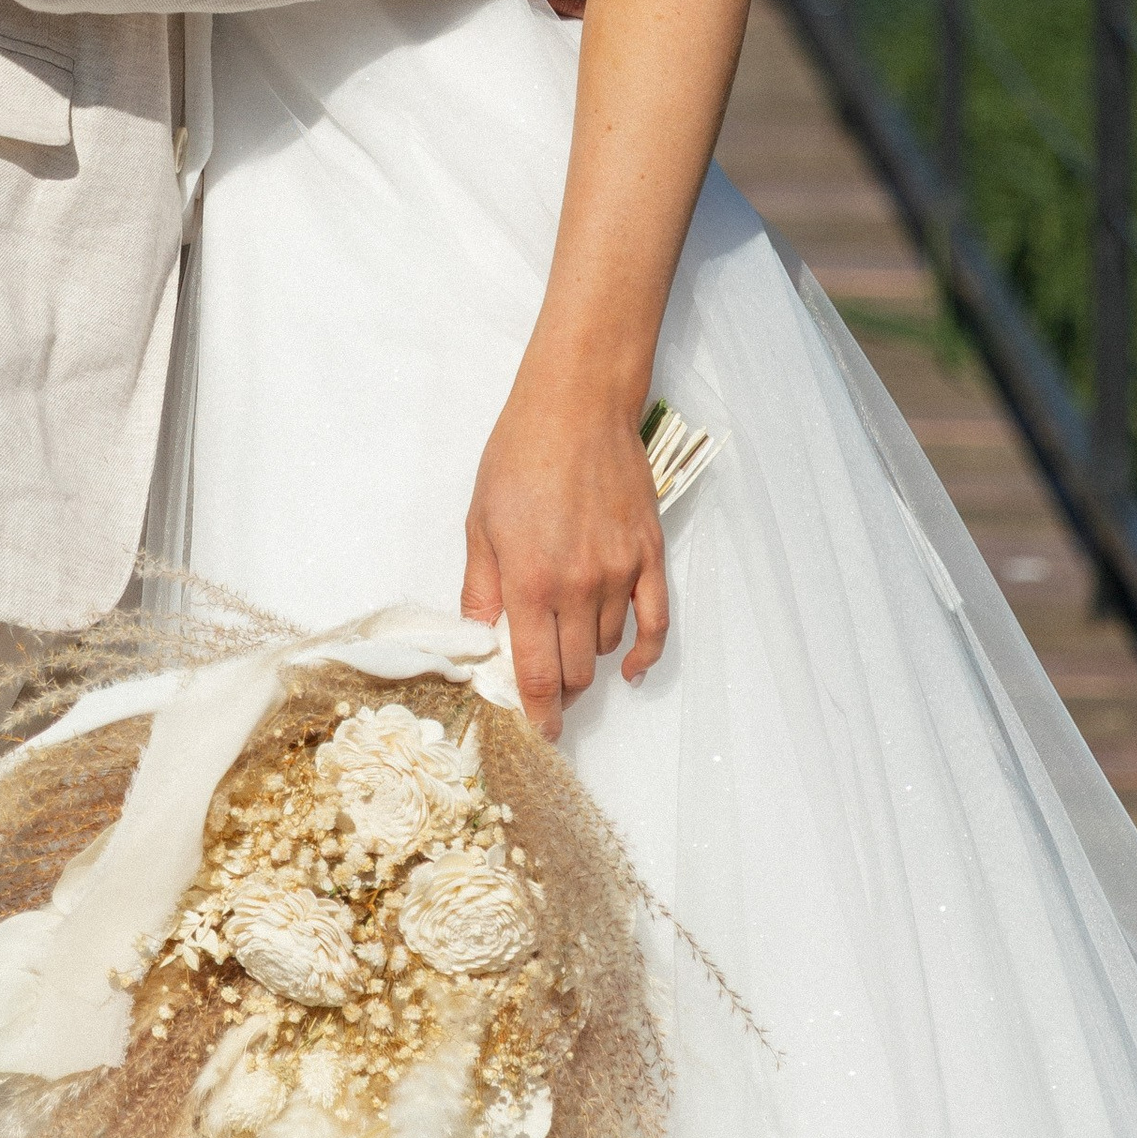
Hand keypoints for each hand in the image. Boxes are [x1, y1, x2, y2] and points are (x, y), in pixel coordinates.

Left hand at [461, 372, 666, 735]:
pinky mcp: (649, 555)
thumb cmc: (520, 456)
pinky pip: (656, 622)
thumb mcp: (480, 522)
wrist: (576, 406)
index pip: (538, 673)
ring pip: (609, 646)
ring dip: (589, 656)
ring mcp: (619, 572)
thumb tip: (480, 641)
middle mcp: (577, 585)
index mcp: (529, 581)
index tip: (538, 731)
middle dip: (561, 692)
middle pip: (577, 670)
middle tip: (547, 689)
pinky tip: (634, 669)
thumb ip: (481, 590)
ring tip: (570, 639)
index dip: (539, 713)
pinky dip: (647, 654)